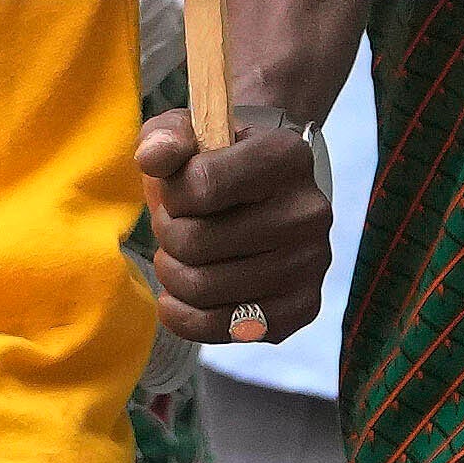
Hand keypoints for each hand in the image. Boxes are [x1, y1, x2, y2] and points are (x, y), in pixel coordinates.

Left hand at [133, 101, 331, 344]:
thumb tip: (152, 158)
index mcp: (286, 157)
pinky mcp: (302, 307)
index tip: (179, 190)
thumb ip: (165, 137)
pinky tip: (179, 297)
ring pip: (203, 288)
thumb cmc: (217, 160)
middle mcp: (309, 211)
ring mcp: (311, 263)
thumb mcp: (187, 132)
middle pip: (196, 243)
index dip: (172, 192)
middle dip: (168, 236)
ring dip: (173, 274)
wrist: (265, 190)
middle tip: (174, 228)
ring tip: (179, 257)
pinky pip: (223, 329)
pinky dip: (186, 317)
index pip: (201, 185)